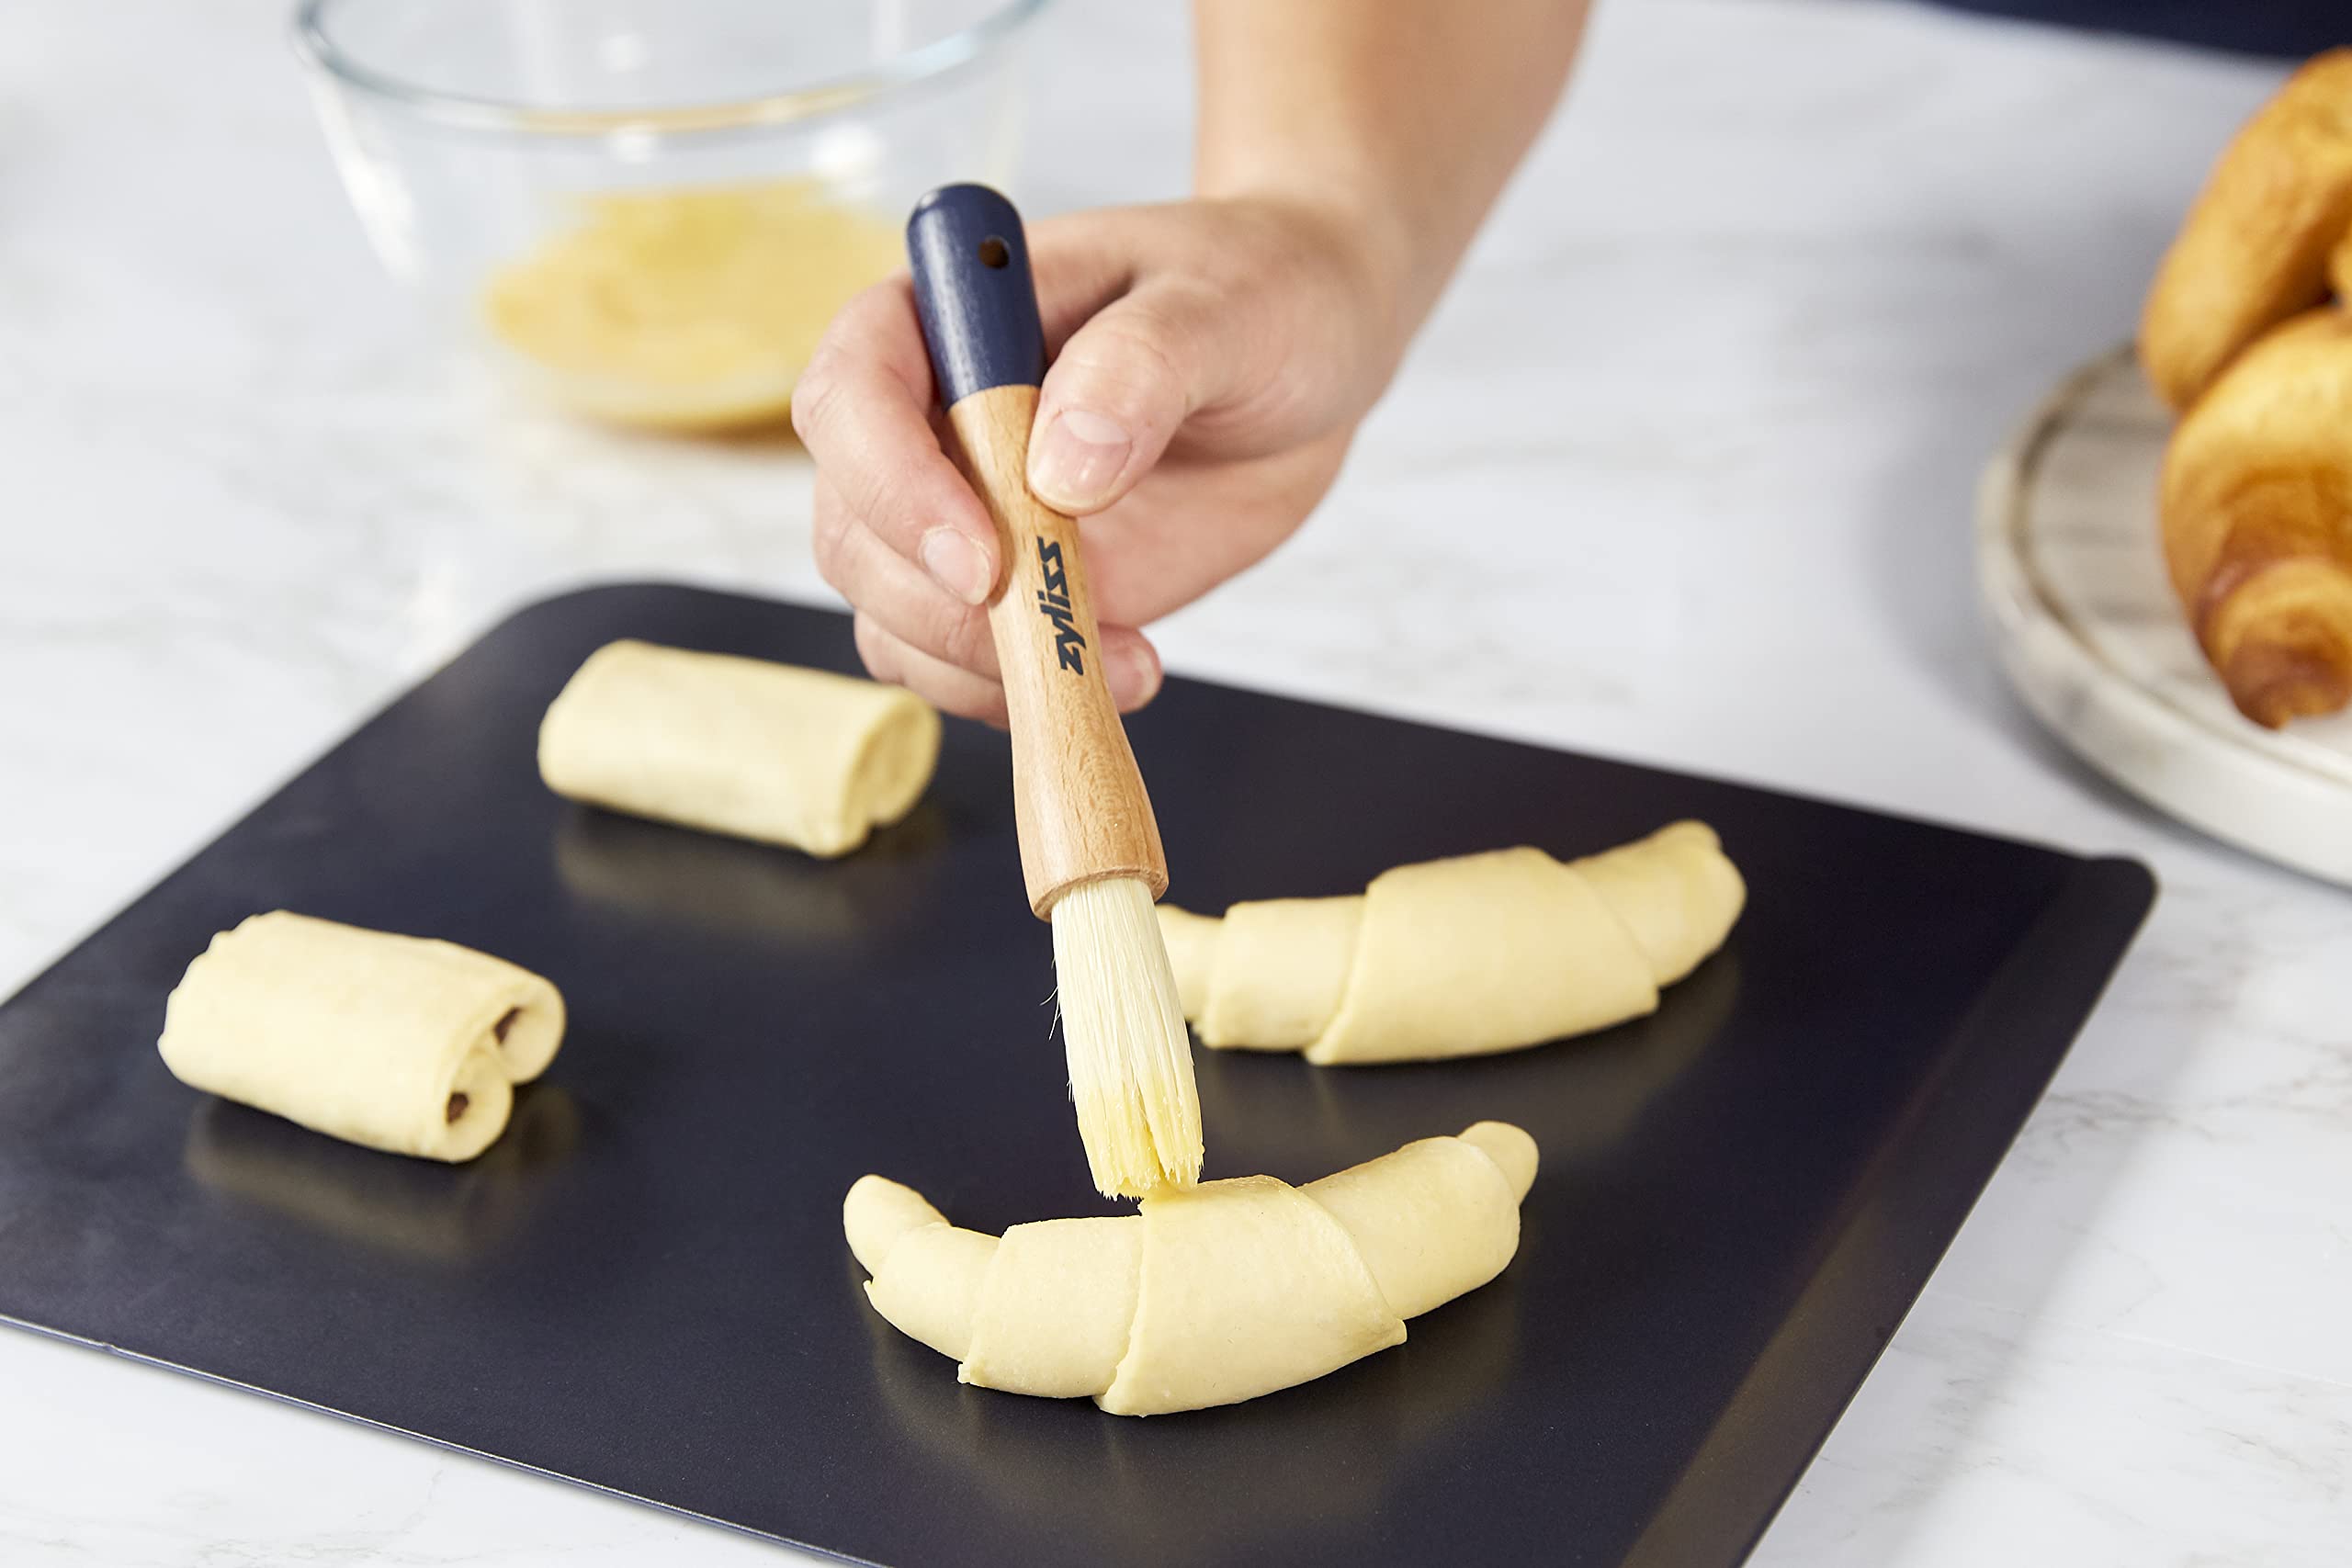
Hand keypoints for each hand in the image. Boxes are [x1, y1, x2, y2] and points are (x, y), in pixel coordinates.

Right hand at [792, 196, 1405, 723]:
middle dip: (938, 607)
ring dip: (982, 667)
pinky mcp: (1014, 588)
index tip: (982, 560)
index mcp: (951, 317)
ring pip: (893, 617)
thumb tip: (1062, 465)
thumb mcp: (1223, 306)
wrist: (1306, 361)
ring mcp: (965, 514)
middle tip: (1062, 637)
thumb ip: (1143, 364)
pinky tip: (1126, 672)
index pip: (850, 394)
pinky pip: (960, 666)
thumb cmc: (1259, 292)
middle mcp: (931, 420)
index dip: (890, 485)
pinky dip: (1024, 692)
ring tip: (1123, 662)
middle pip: (854, 532)